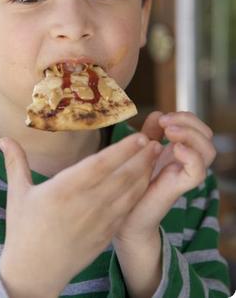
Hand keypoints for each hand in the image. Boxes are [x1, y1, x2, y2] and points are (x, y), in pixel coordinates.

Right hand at [0, 133, 159, 297]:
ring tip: (156, 156)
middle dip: (141, 157)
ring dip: (145, 173)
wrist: (34, 273)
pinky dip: (140, 194)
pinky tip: (147, 182)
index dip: (122, 150)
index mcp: (63, 190)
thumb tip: (4, 137)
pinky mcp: (105, 235)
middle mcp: (85, 204)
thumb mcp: (17, 193)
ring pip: (128, 193)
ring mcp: (98, 221)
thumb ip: (15, 162)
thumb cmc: (24, 230)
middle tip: (156, 140)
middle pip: (120, 176)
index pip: (100, 165)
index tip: (138, 136)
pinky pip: (128, 210)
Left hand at [114, 111, 215, 242]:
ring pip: (208, 151)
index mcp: (178, 151)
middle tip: (166, 122)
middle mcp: (185, 162)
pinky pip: (198, 172)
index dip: (185, 117)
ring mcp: (184, 174)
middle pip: (207, 136)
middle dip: (189, 122)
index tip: (163, 117)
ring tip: (169, 132)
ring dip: (190, 135)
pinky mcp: (179, 187)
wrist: (125, 219)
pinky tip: (176, 149)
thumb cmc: (133, 185)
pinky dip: (191, 156)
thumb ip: (150, 132)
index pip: (197, 128)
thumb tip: (159, 114)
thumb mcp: (141, 151)